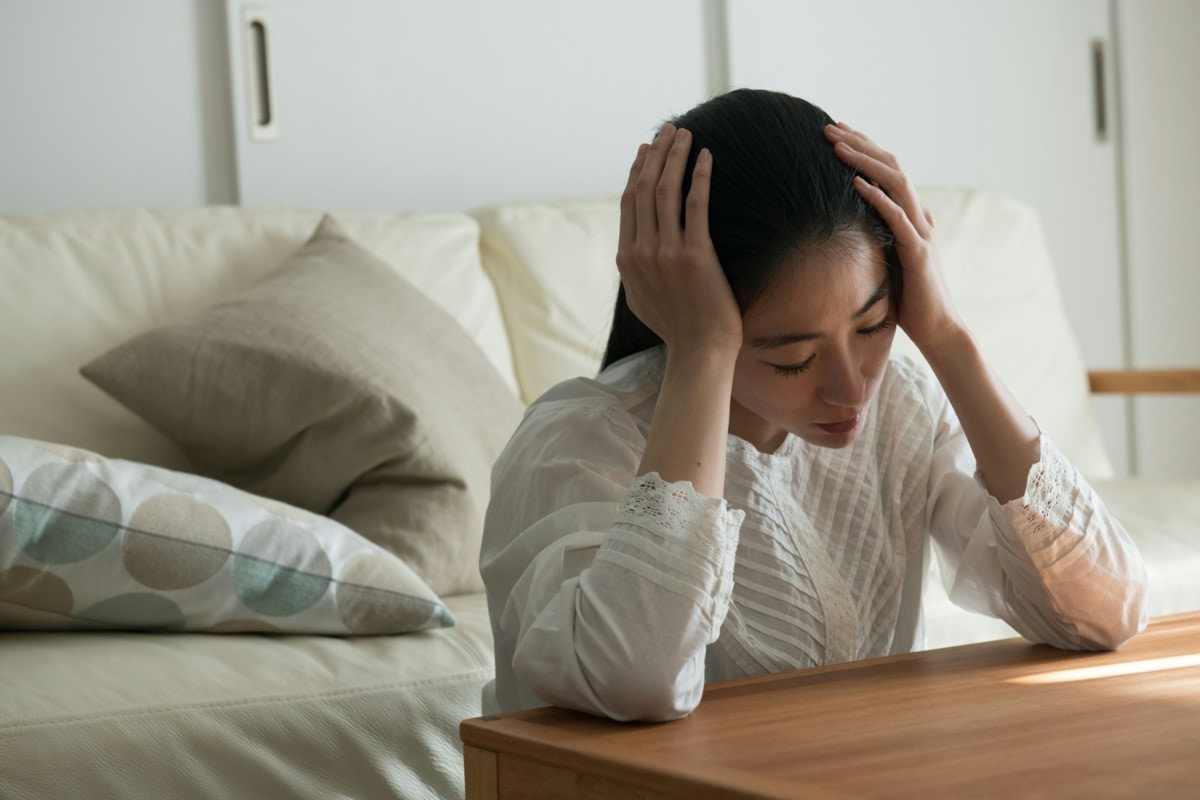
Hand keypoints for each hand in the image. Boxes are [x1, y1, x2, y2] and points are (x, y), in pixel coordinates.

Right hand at [616, 123, 741, 359]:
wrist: (699, 351)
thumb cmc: (677, 327)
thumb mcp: (642, 299)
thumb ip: (635, 271)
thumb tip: (633, 250)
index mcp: (626, 259)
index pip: (628, 203)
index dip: (637, 171)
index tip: (648, 149)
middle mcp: (641, 252)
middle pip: (643, 189)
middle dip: (656, 154)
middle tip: (669, 130)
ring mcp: (666, 252)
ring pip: (665, 191)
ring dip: (675, 157)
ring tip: (686, 134)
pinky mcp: (695, 254)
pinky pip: (695, 205)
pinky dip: (700, 177)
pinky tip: (707, 158)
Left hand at [824, 122, 964, 355]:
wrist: (938, 329)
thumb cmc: (910, 299)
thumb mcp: (889, 260)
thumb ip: (880, 237)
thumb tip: (857, 225)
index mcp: (912, 216)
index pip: (888, 170)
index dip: (864, 148)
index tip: (837, 132)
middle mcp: (919, 217)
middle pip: (891, 166)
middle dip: (860, 143)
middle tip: (829, 127)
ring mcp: (921, 233)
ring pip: (896, 183)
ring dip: (865, 161)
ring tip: (837, 146)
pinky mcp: (918, 253)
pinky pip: (898, 219)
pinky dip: (877, 198)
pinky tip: (856, 184)